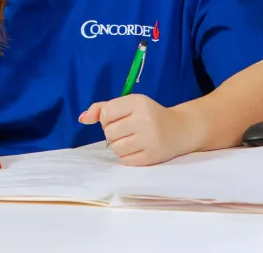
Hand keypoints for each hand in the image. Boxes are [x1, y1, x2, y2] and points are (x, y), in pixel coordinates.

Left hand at [79, 94, 204, 165]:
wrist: (180, 129)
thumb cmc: (148, 114)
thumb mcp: (129, 104)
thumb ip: (103, 108)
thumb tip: (82, 118)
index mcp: (138, 101)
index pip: (106, 113)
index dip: (106, 118)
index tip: (117, 119)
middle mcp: (144, 119)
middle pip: (109, 132)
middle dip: (112, 133)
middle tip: (125, 130)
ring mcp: (150, 139)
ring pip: (116, 148)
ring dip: (119, 145)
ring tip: (131, 139)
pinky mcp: (152, 156)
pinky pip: (125, 160)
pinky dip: (127, 156)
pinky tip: (137, 148)